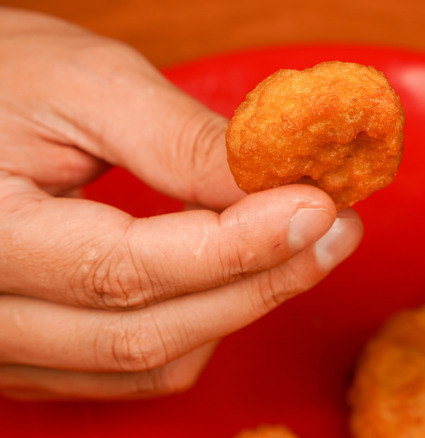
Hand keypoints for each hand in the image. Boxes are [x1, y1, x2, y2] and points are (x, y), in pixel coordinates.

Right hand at [0, 7, 362, 399]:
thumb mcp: (85, 86)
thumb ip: (181, 142)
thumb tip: (280, 185)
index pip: (125, 269)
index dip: (237, 245)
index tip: (317, 208)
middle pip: (146, 331)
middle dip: (260, 282)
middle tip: (334, 231)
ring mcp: (6, 343)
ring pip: (148, 361)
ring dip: (238, 308)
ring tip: (300, 248)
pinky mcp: (33, 347)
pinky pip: (131, 367)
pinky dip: (199, 328)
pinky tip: (240, 276)